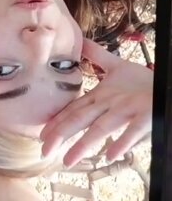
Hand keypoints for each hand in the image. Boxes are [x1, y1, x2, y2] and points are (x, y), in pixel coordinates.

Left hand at [40, 38, 152, 166]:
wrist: (168, 84)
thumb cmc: (143, 81)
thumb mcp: (118, 66)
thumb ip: (97, 56)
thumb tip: (81, 40)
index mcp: (102, 94)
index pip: (74, 109)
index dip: (57, 121)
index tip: (41, 134)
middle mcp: (110, 102)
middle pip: (81, 119)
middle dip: (61, 134)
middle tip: (44, 150)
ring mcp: (127, 109)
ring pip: (102, 127)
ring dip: (84, 144)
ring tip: (68, 160)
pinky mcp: (146, 115)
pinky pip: (133, 130)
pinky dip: (122, 142)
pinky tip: (110, 155)